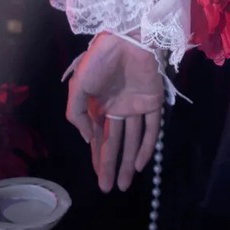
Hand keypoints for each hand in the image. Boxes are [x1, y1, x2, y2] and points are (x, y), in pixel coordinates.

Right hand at [66, 31, 163, 191]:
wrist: (126, 39)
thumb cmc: (99, 61)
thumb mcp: (77, 88)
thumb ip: (77, 115)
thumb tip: (86, 139)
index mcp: (99, 106)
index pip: (99, 137)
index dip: (97, 157)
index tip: (96, 177)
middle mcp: (118, 109)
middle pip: (116, 143)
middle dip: (111, 166)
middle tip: (108, 189)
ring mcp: (136, 106)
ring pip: (133, 140)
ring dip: (127, 162)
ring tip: (123, 184)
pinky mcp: (153, 102)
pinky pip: (151, 129)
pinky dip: (146, 147)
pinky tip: (139, 165)